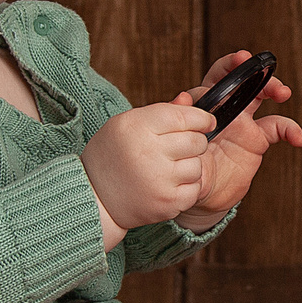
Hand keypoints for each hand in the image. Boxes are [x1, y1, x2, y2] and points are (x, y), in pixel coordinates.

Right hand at [82, 101, 214, 244]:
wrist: (94, 198)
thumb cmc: (111, 156)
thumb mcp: (126, 125)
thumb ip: (160, 112)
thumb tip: (190, 100)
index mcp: (136, 126)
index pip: (183, 116)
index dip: (201, 118)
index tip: (207, 121)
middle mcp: (148, 152)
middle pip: (196, 141)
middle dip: (194, 142)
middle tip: (179, 148)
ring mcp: (159, 180)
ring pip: (197, 166)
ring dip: (189, 166)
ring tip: (168, 168)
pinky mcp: (166, 202)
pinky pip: (196, 189)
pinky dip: (187, 187)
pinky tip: (170, 184)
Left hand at [174, 50, 301, 230]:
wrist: (198, 193)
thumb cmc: (182, 162)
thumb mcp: (176, 140)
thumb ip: (178, 118)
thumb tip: (181, 97)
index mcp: (205, 103)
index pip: (218, 76)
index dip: (229, 65)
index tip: (241, 59)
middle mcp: (225, 108)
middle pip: (245, 81)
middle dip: (257, 71)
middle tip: (266, 71)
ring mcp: (243, 123)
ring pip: (263, 97)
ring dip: (275, 89)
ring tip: (283, 94)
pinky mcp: (257, 141)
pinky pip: (278, 129)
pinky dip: (292, 131)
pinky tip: (299, 138)